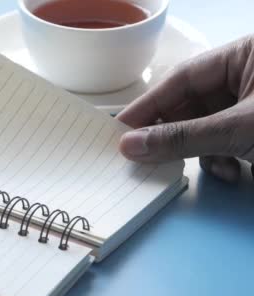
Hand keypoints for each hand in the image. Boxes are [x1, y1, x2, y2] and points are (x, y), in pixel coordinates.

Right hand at [117, 35, 253, 181]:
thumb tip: (132, 145)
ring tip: (210, 167)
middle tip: (145, 157)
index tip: (122, 130)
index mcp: (244, 56)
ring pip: (205, 129)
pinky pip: (224, 144)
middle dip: (174, 137)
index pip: (181, 79)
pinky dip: (223, 161)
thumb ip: (184, 138)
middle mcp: (245, 77)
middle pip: (190, 107)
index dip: (149, 106)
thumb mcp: (239, 129)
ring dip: (203, 155)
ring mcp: (250, 105)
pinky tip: (233, 171)